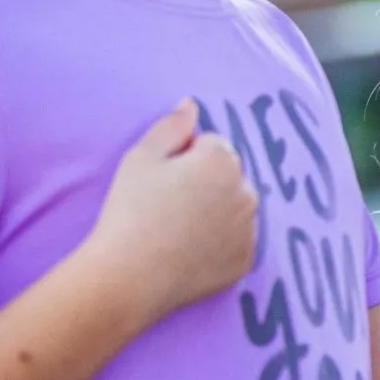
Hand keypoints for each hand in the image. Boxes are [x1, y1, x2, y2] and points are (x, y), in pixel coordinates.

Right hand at [79, 100, 257, 321]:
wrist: (129, 275)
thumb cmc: (129, 211)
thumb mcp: (140, 158)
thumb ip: (171, 126)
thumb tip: (191, 104)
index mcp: (222, 160)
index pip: (211, 145)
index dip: (183, 159)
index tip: (161, 181)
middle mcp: (246, 190)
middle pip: (228, 175)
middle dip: (206, 182)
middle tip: (167, 206)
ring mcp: (250, 227)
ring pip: (235, 207)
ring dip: (216, 210)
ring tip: (176, 229)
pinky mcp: (246, 258)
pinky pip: (236, 239)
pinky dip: (219, 241)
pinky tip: (189, 250)